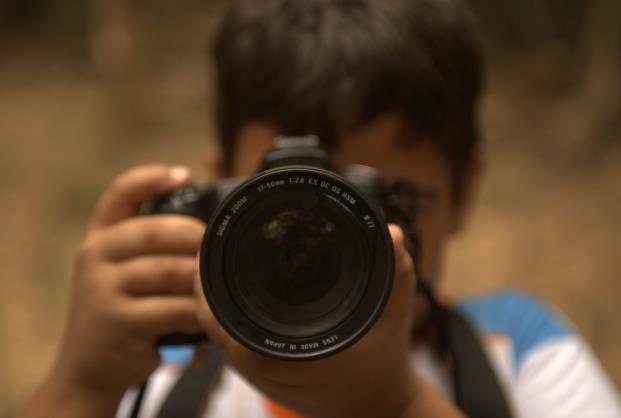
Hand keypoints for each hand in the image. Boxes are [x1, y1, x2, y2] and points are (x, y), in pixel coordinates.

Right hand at [30, 165, 204, 414]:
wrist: (90, 365)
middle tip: (214, 248)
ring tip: (215, 285)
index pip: (122, 193)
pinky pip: (174, 308)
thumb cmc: (121, 308)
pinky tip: (204, 316)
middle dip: (194, 236)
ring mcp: (104, 288)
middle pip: (157, 230)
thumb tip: (206, 226)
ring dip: (200, 279)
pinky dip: (197, 311)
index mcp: (101, 236)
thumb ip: (153, 247)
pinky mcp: (120, 321)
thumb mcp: (123, 270)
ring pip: (171, 270)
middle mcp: (97, 255)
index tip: (184, 174)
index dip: (153, 178)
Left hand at [196, 224, 453, 417]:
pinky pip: (232, 337)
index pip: (221, 315)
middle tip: (211, 243)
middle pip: (211, 319)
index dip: (207, 279)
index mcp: (283, 354)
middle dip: (208, 281)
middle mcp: (262, 366)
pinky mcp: (263, 370)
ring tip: (219, 260)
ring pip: (219, 330)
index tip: (207, 246)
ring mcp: (259, 372)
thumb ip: (395, 274)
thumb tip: (394, 233)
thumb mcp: (394, 317)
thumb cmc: (382, 366)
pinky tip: (238, 289)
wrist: (378, 407)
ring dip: (215, 297)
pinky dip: (228, 312)